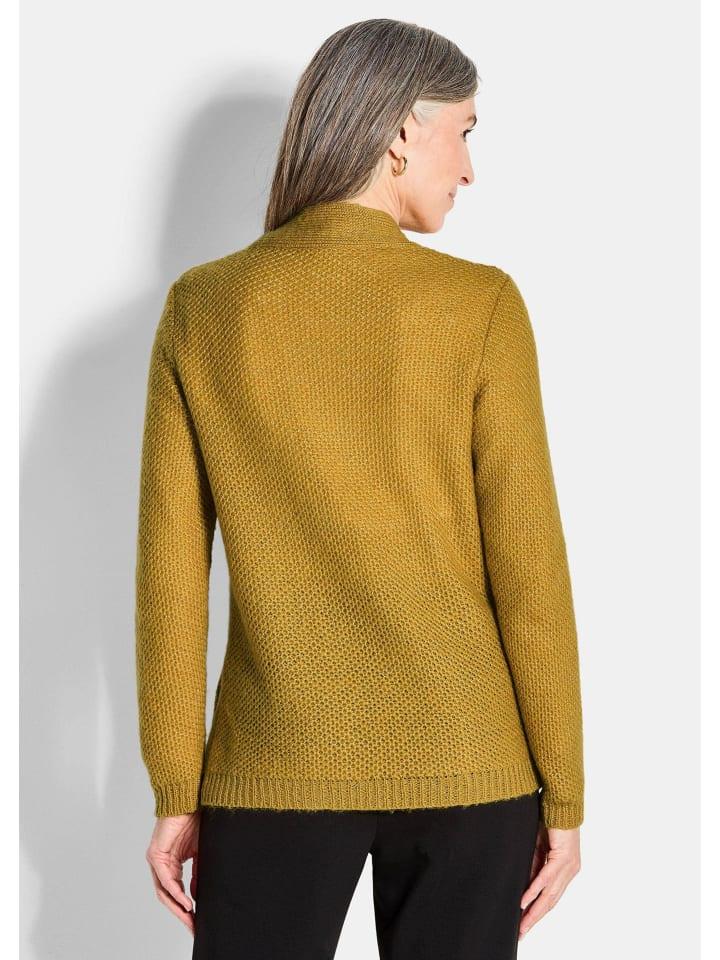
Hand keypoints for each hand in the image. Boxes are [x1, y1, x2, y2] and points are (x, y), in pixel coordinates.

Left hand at [145, 811, 200, 935]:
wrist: (189, 799)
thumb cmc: (195, 820)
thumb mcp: (200, 853)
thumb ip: (197, 873)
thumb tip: (197, 896)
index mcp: (172, 863)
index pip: (177, 892)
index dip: (186, 909)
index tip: (197, 921)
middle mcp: (161, 864)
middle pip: (168, 896)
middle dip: (181, 914)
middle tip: (193, 927)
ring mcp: (157, 860)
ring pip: (164, 891)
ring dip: (177, 908)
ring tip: (190, 918)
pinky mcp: (155, 855)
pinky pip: (165, 879)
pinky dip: (176, 892)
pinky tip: (186, 902)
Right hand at [518, 822, 580, 940]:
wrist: (561, 803)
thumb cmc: (551, 821)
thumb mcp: (539, 848)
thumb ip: (534, 865)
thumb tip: (525, 885)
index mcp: (565, 870)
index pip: (551, 897)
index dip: (538, 912)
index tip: (525, 925)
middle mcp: (570, 871)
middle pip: (550, 901)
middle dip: (535, 919)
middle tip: (522, 933)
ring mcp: (568, 866)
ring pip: (549, 895)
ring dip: (534, 911)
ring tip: (523, 924)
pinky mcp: (562, 857)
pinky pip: (546, 878)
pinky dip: (534, 891)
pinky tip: (525, 901)